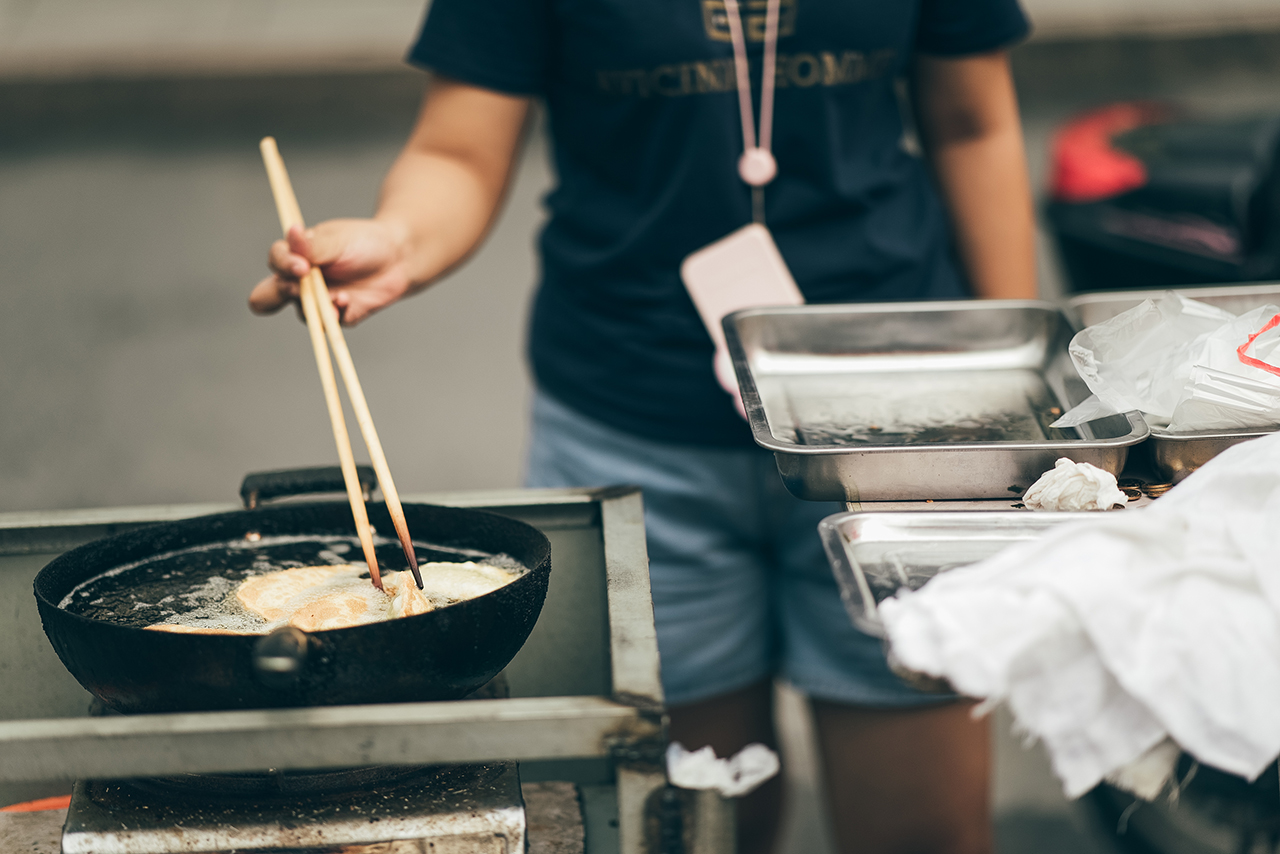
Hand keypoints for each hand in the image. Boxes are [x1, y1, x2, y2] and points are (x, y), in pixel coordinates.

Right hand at [250, 219, 413, 324]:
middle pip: (267, 297)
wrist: (398, 257)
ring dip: (315, 308)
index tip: (301, 266)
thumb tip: (292, 232)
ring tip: (338, 296)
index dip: (283, 265)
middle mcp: (301, 282)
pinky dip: (337, 316)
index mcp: (296, 257)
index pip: (275, 262)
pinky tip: (347, 301)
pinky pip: (330, 325)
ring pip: (302, 314)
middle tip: (298, 289)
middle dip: (277, 296)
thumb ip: (312, 246)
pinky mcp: (339, 316)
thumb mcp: (337, 239)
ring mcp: (318, 301)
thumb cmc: (364, 242)